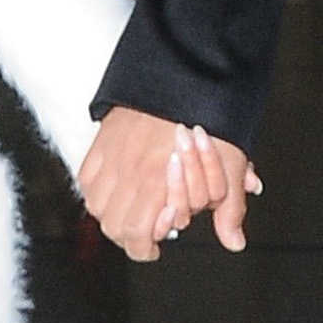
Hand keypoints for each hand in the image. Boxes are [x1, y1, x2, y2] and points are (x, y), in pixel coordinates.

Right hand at [78, 107, 260, 262]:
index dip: (143, 248)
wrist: (186, 74)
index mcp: (159, 183)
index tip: (153, 248)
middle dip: (129, 236)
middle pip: (113, 226)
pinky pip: (87, 179)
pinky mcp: (102, 143)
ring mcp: (112, 158)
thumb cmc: (209, 119)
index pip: (136, 235)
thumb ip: (230, 209)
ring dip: (112, 215)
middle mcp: (130, 174)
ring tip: (131, 212)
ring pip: (97, 206)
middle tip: (144, 233)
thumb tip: (235, 242)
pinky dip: (97, 190)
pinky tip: (115, 189)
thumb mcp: (230, 166)